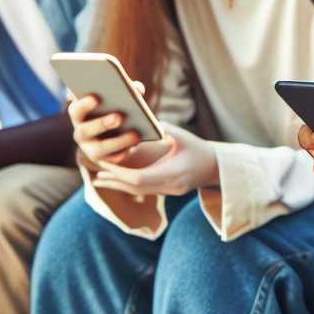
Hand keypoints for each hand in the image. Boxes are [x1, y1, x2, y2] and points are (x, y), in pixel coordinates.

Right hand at [68, 86, 158, 167]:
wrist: (115, 133)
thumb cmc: (114, 109)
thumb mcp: (119, 99)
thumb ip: (126, 90)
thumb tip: (138, 88)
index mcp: (80, 115)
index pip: (76, 110)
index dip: (83, 104)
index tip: (95, 97)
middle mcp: (81, 133)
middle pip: (85, 130)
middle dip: (102, 123)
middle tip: (119, 117)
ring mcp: (90, 148)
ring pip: (101, 148)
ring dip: (119, 141)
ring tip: (136, 134)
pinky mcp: (104, 160)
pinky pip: (114, 158)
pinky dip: (126, 151)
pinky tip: (137, 143)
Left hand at [89, 125, 217, 195]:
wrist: (217, 168)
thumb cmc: (200, 148)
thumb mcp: (182, 136)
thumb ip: (162, 130)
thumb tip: (140, 122)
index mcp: (173, 173)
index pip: (140, 178)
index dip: (120, 172)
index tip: (105, 162)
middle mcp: (170, 186)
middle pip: (136, 187)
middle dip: (114, 179)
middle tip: (96, 172)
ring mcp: (169, 192)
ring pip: (138, 192)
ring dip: (118, 185)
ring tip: (99, 179)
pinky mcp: (168, 192)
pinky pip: (144, 191)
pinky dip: (129, 185)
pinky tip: (117, 180)